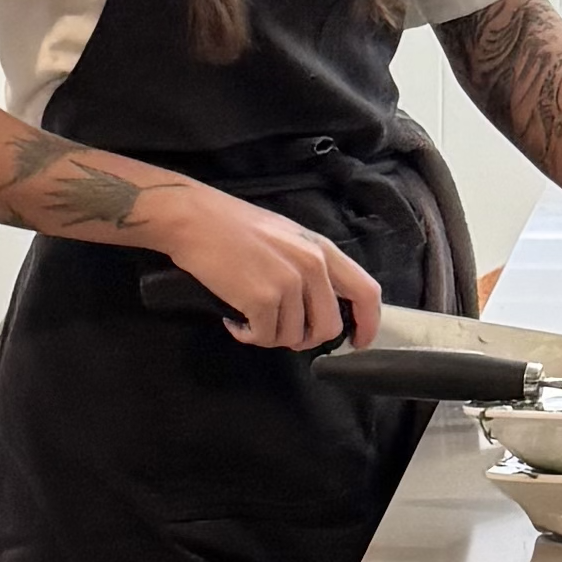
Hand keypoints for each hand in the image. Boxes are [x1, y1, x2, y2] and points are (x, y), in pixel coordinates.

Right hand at [155, 187, 383, 351]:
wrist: (194, 219)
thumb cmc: (235, 226)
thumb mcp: (288, 236)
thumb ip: (311, 266)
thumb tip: (321, 305)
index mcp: (322, 249)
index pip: (366, 292)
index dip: (367, 324)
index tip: (357, 342)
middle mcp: (312, 266)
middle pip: (328, 327)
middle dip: (305, 339)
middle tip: (279, 331)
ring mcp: (288, 283)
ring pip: (292, 337)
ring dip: (269, 336)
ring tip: (248, 316)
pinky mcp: (261, 299)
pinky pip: (264, 337)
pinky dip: (247, 335)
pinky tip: (234, 320)